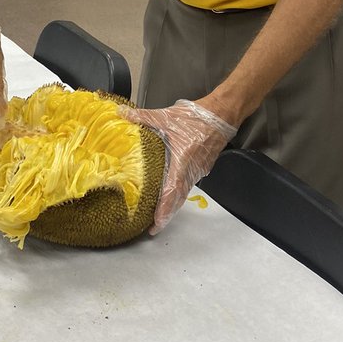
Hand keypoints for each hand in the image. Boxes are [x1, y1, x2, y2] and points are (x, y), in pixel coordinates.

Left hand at [122, 100, 236, 233]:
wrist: (222, 113)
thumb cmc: (197, 117)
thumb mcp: (166, 116)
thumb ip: (142, 117)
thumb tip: (121, 113)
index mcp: (182, 159)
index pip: (172, 191)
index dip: (163, 210)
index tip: (155, 224)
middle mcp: (191, 169)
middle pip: (178, 199)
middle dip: (166, 215)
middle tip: (153, 227)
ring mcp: (198, 170)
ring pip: (184, 193)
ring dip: (172, 205)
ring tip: (158, 215)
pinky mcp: (202, 166)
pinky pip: (188, 184)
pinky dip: (178, 194)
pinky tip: (170, 194)